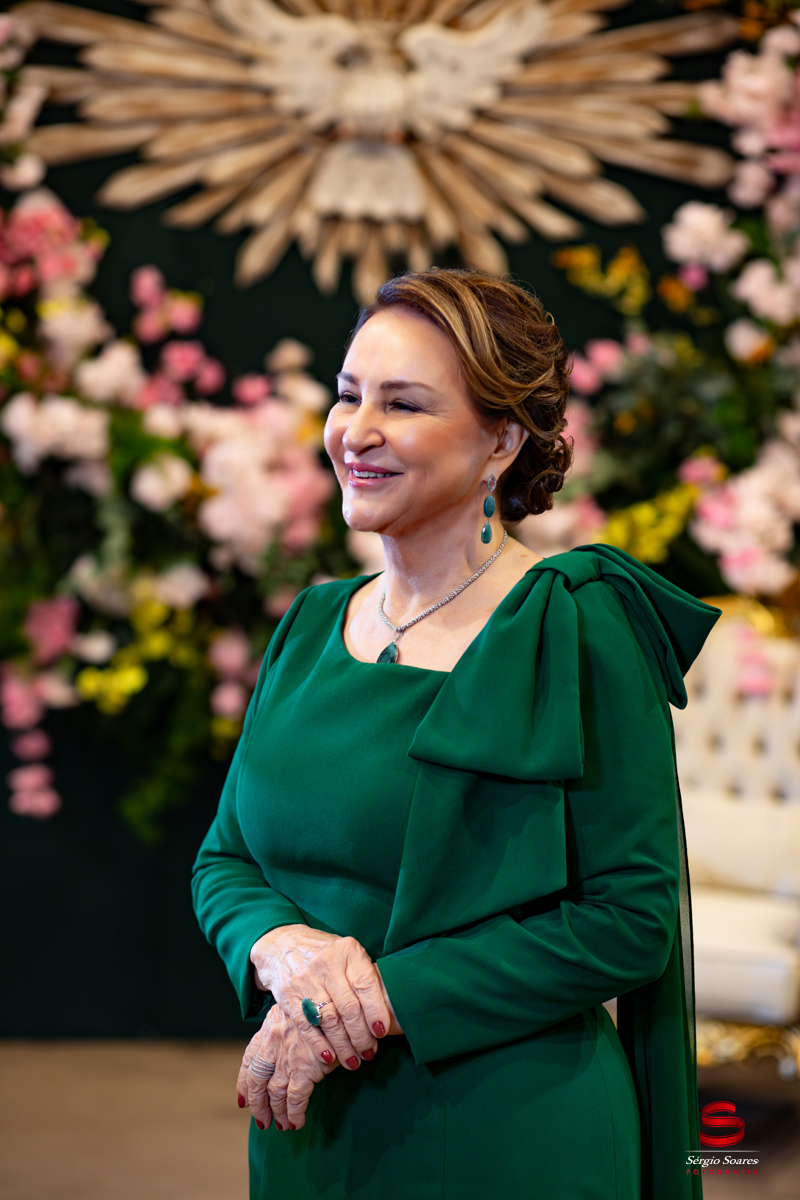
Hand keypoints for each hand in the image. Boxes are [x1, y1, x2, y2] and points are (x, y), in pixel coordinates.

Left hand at [237, 1003, 334, 1131]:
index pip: (249, 1059)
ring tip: (281, 1125)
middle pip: (257, 1080)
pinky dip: (294, 1113)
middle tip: (261, 1120)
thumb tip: (283, 1047)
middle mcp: (274, 1042)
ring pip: (274, 1092)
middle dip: (257, 1104)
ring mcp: (288, 1056)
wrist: (338, 1003)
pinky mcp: (305, 1067)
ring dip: (276, 1112)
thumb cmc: (321, 1005)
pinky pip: (294, 1098)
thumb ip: (286, 1027)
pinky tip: (296, 1122)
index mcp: (270, 1026)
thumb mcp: (297, 1009)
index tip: (243, 1099)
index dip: (244, 1082)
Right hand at [250, 925, 392, 1069]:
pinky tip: (330, 1057)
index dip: (376, 1011)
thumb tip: (385, 1014)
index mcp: (347, 951)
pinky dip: (319, 1044)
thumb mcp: (346, 953)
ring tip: (353, 1061)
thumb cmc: (325, 953)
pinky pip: (307, 1025)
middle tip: (369, 1052)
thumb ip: (363, 976)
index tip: (382, 1032)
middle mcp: (327, 963)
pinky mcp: (288, 995)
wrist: (282, 943)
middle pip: (349, 1007)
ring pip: (329, 1020)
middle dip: (361, 1036)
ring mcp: (306, 979)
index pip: (366, 984)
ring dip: (343, 1046)